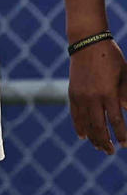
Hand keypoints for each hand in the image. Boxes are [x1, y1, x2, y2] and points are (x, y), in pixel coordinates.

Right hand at [68, 39, 126, 153]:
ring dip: (93, 138)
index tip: (125, 145)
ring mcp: (80, 96)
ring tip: (99, 147)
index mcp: (108, 92)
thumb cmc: (111, 57)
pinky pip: (75, 115)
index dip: (121, 135)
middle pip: (99, 127)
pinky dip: (79, 126)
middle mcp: (93, 97)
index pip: (116, 121)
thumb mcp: (125, 75)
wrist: (87, 42)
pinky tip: (83, 136)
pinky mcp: (72, 93)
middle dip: (106, 142)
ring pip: (86, 124)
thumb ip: (126, 95)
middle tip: (111, 152)